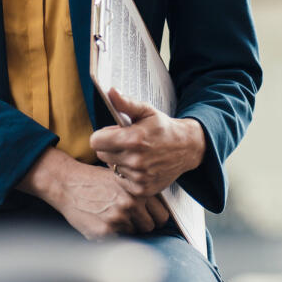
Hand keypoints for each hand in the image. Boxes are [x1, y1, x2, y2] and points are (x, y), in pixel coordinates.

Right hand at [16, 147, 169, 238]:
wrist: (68, 183)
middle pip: (150, 227)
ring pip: (133, 234)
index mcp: (138, 191)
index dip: (154, 216)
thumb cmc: (94, 179)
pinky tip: (102, 220)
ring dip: (125, 228)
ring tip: (111, 215)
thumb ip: (140, 192)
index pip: (162, 215)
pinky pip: (118, 239)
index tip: (149, 216)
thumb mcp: (122, 177)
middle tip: (128, 216)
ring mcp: (118, 218)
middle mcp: (131, 204)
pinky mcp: (105, 231)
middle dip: (141, 224)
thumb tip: (157, 207)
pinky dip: (111, 233)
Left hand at [89, 88, 206, 197]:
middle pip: (101, 154)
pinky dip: (126, 174)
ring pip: (112, 167)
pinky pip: (120, 180)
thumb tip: (110, 91)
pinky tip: (139, 166)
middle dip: (110, 147)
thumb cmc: (162, 128)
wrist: (186, 148)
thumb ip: (125, 103)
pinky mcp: (142, 189)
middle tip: (126, 142)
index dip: (102, 135)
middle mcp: (135, 160)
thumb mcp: (146, 111)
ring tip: (135, 153)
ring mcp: (139, 177)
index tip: (112, 133)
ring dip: (119, 160)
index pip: (96, 141)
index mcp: (133, 139)